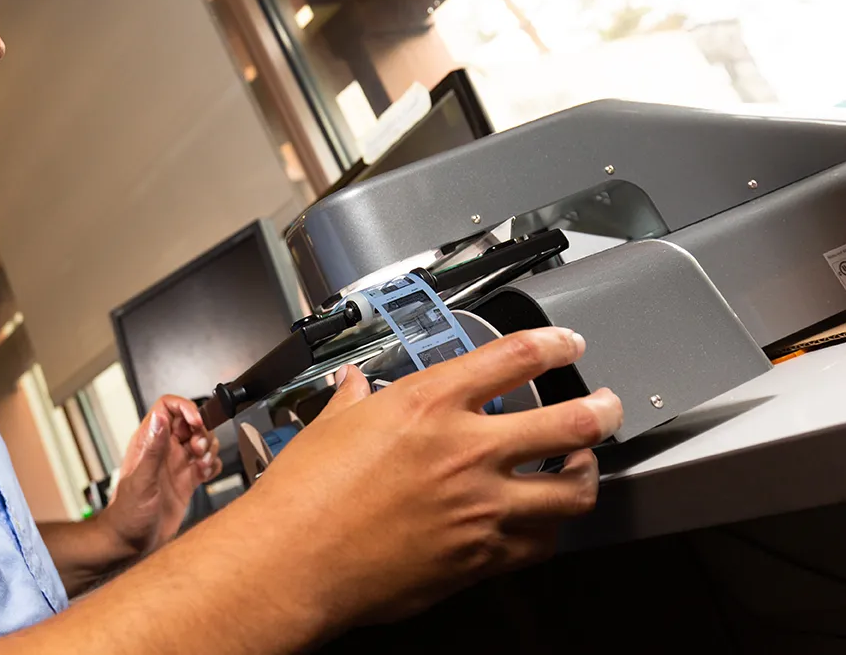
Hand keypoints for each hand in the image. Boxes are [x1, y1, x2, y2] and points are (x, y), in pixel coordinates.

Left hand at [100, 395, 222, 558]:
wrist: (132, 543)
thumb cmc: (128, 515)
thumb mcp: (142, 481)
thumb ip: (153, 450)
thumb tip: (160, 419)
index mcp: (148, 442)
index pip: (168, 408)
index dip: (185, 408)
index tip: (196, 422)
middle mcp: (163, 450)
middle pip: (190, 422)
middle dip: (202, 431)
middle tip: (199, 450)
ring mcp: (176, 465)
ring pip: (201, 441)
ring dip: (210, 448)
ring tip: (202, 464)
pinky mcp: (187, 481)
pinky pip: (207, 463)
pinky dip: (213, 466)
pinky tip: (206, 475)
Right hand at [244, 327, 621, 627]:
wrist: (297, 560)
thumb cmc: (305, 496)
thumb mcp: (329, 426)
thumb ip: (354, 400)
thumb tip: (356, 387)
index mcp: (429, 404)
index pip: (515, 357)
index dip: (554, 344)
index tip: (567, 344)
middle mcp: (466, 450)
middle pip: (570, 422)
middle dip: (601, 410)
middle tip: (607, 406)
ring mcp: (481, 507)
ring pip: (572, 490)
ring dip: (587, 475)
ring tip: (584, 467)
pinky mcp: (481, 557)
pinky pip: (540, 543)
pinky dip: (548, 529)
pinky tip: (542, 522)